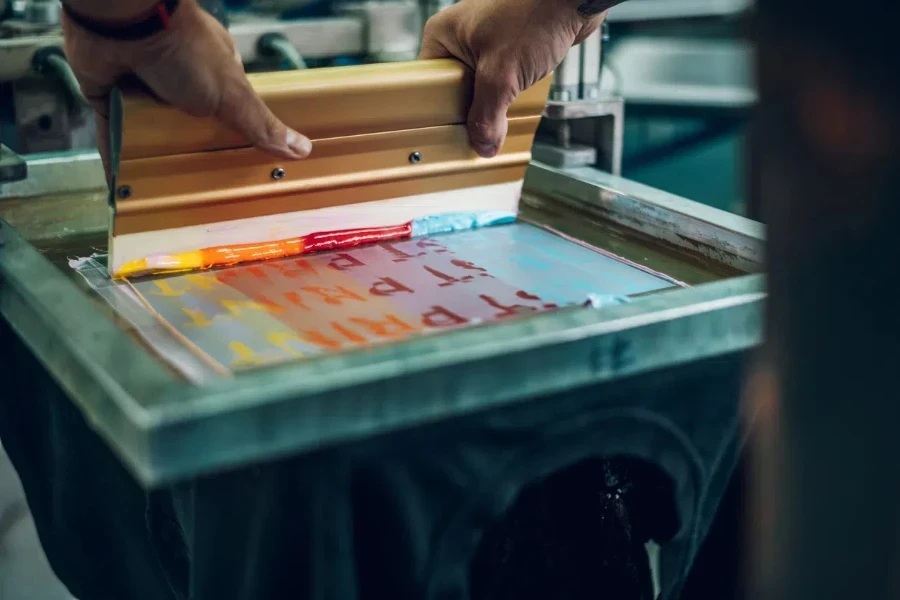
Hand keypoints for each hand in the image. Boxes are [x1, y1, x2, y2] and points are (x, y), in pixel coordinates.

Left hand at [61, 0, 310, 178]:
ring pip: (148, 130)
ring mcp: (140, 86)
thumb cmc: (186, 51)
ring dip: (151, 157)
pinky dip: (114, 156)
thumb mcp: (234, 95)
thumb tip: (305, 150)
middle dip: (191, 151)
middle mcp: (176, 78)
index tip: (235, 168)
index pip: (226, 109)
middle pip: (187, 124)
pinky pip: (111, 133)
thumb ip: (263, 126)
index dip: (230, 135)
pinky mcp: (108, 95)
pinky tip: (120, 187)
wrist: (123, 22)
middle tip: (199, 190)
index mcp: (212, 72)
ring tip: (160, 196)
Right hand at [419, 0, 606, 157]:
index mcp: (442, 36)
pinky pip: (500, 82)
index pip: (427, 86)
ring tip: (499, 119)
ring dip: (492, 107)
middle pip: (454, 92)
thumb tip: (482, 145)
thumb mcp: (502, 75)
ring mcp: (484, 43)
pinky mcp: (508, 49)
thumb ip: (487, 116)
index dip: (438, 113)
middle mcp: (459, 38)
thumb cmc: (534, 13)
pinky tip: (516, 105)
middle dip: (470, 114)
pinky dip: (508, 96)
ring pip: (480, 89)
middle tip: (477, 134)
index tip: (447, 136)